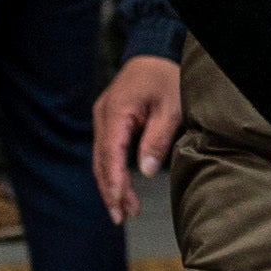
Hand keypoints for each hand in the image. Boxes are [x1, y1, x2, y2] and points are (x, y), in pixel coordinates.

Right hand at [93, 54, 185, 224]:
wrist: (155, 53)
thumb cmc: (165, 77)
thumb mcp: (170, 108)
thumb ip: (156, 140)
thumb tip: (145, 171)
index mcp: (116, 111)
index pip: (110, 154)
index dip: (113, 181)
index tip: (118, 203)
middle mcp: (103, 116)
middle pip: (101, 161)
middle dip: (110, 191)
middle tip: (120, 217)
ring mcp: (103, 118)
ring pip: (101, 159)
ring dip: (111, 185)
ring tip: (124, 211)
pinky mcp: (108, 121)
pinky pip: (106, 151)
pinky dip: (112, 171)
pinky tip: (122, 189)